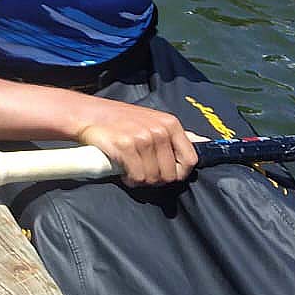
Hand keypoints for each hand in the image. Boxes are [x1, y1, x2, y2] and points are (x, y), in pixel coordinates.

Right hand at [77, 101, 198, 186]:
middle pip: (171, 173)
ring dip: (141, 180)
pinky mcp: (126, 147)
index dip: (180, 172)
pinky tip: (124, 172)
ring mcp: (143, 138)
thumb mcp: (154, 120)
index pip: (190, 159)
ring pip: (153, 178)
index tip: (166, 173)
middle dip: (157, 179)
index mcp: (170, 124)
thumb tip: (204, 142)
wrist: (90, 115)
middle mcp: (159, 130)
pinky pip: (137, 177)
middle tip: (143, 171)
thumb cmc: (122, 120)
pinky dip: (131, 180)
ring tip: (132, 170)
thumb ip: (176, 135)